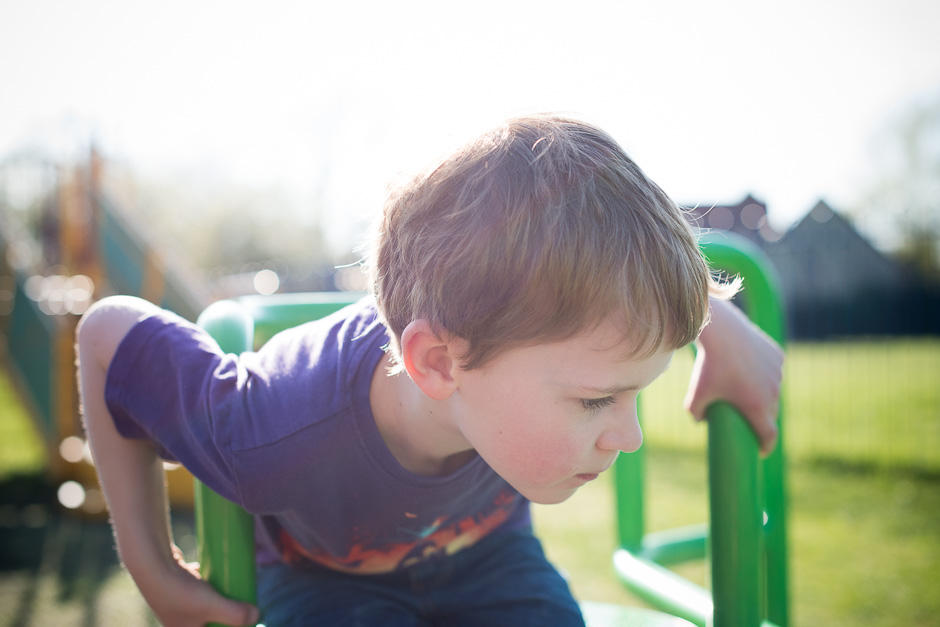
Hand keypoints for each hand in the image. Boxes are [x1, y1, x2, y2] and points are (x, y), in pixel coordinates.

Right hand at [134, 545, 259, 626]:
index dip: (229, 625)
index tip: (246, 615)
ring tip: (236, 587)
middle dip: (227, 611)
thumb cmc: (180, 591)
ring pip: (205, 603)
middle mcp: (178, 621)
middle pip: (210, 619)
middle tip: (245, 601)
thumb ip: (236, 615)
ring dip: (218, 597)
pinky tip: (219, 573)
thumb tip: (257, 617)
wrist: (151, 564)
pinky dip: (208, 582)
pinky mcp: (177, 583)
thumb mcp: (213, 607)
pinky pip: (197, 586)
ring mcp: (176, 602)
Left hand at [685, 298, 782, 455]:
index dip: (766, 446)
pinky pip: (773, 370)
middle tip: (746, 419)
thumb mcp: (695, 395)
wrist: (722, 333)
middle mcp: (773, 392)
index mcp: (758, 407)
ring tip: (751, 395)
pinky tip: (757, 374)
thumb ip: (694, 414)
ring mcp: (777, 373)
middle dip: (762, 420)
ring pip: (773, 390)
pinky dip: (766, 374)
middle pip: (771, 413)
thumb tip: (701, 421)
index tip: (760, 451)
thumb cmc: (708, 367)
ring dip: (766, 395)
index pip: (769, 435)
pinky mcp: (777, 356)